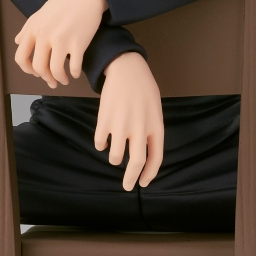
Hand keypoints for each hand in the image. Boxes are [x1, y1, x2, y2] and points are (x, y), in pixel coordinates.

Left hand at [14, 0, 107, 87]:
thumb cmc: (64, 3)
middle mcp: (45, 36)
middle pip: (39, 67)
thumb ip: (27, 28)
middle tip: (52, 81)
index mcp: (34, 29)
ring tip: (64, 80)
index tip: (35, 72)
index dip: (27, 69)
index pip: (21, 57)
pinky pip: (74, 67)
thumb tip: (17, 42)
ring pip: (55, 70)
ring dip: (59, 79)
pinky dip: (74, 74)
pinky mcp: (78, 44)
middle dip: (45, 78)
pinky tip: (75, 73)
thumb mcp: (40, 12)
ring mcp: (62, 40)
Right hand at [95, 52, 164, 190]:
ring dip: (114, 158)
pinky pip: (100, 143)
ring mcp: (121, 125)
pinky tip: (104, 139)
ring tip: (115, 151)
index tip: (143, 183)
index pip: (156, 158)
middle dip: (130, 179)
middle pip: (135, 162)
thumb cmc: (143, 89)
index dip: (149, 174)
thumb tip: (144, 154)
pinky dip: (101, 145)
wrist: (126, 69)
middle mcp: (140, 129)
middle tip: (127, 186)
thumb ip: (151, 131)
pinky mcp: (104, 120)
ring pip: (115, 156)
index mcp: (156, 126)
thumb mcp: (155, 110)